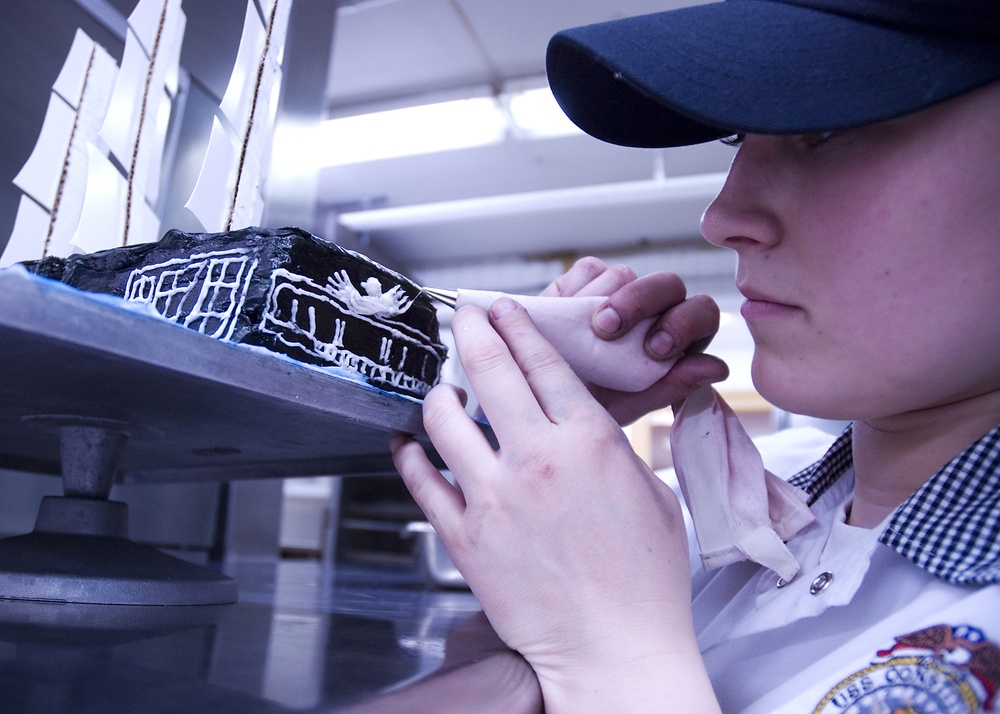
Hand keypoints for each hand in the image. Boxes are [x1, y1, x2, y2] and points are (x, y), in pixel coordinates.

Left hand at [392, 299, 718, 711]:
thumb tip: (583, 420)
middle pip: (489, 370)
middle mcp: (536, 460)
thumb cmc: (646, 580)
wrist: (616, 649)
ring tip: (440, 389)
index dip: (517, 326)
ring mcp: (494, 498)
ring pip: (444, 420)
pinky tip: (407, 443)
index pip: (543, 362)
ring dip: (438, 394)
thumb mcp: (651, 493)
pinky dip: (409, 456)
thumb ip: (613, 446)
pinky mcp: (465, 538)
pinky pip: (422, 482)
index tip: (502, 308)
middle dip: (470, 330)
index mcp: (590, 442)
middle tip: (461, 316)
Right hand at [541, 258, 728, 423]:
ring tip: (576, 332)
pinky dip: (574, 289)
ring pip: (626, 275)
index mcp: (679, 341)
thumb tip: (718, 367)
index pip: (700, 314)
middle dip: (640, 302)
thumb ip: (670, 387)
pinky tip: (561, 316)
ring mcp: (620, 293)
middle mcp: (654, 311)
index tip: (653, 349)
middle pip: (667, 284)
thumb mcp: (627, 406)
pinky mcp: (585, 281)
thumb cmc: (587, 408)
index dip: (682, 324)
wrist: (536, 397)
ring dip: (601, 301)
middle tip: (607, 329)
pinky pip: (590, 269)